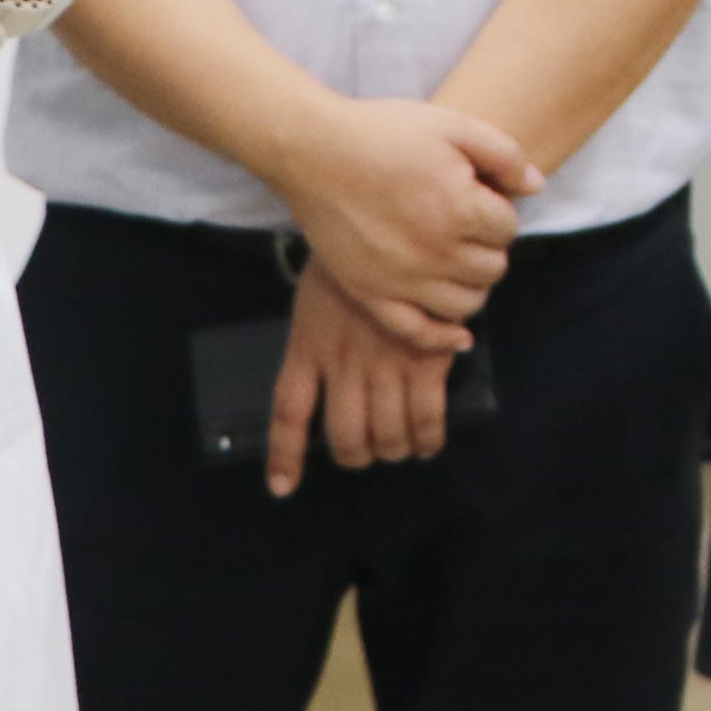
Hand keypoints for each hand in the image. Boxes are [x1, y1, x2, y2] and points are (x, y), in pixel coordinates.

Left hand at [263, 259, 458, 497]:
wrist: (399, 223)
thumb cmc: (353, 258)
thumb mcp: (316, 296)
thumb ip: (319, 338)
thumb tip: (327, 374)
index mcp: (309, 347)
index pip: (288, 414)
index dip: (285, 457)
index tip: (282, 487)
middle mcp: (342, 365)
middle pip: (345, 436)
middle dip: (359, 454)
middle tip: (370, 449)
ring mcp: (384, 365)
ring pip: (386, 435)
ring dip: (395, 449)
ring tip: (401, 446)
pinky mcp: (425, 361)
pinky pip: (426, 418)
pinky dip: (428, 439)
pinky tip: (428, 443)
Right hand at [266, 92, 531, 348]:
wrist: (312, 150)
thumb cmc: (383, 132)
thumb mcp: (451, 124)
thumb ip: (503, 154)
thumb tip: (536, 187)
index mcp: (460, 208)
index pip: (508, 228)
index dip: (498, 211)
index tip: (478, 198)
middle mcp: (435, 251)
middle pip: (493, 268)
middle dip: (488, 247)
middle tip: (468, 229)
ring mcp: (402, 279)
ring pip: (467, 304)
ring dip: (473, 285)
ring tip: (458, 263)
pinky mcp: (371, 295)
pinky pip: (419, 333)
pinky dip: (444, 337)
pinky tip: (459, 335)